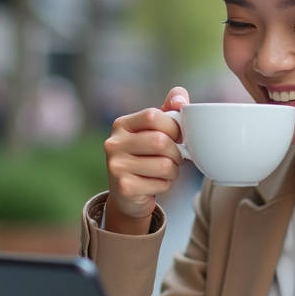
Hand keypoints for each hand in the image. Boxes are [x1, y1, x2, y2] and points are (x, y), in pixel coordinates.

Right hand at [103, 87, 188, 234]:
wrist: (128, 195)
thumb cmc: (147, 157)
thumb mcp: (156, 130)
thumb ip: (170, 110)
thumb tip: (180, 100)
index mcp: (122, 125)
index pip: (153, 115)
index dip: (173, 127)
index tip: (176, 136)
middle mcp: (114, 143)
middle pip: (161, 141)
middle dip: (176, 152)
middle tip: (174, 158)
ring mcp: (116, 166)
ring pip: (165, 165)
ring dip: (173, 171)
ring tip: (165, 172)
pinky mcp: (124, 188)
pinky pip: (161, 184)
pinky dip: (166, 185)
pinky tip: (155, 184)